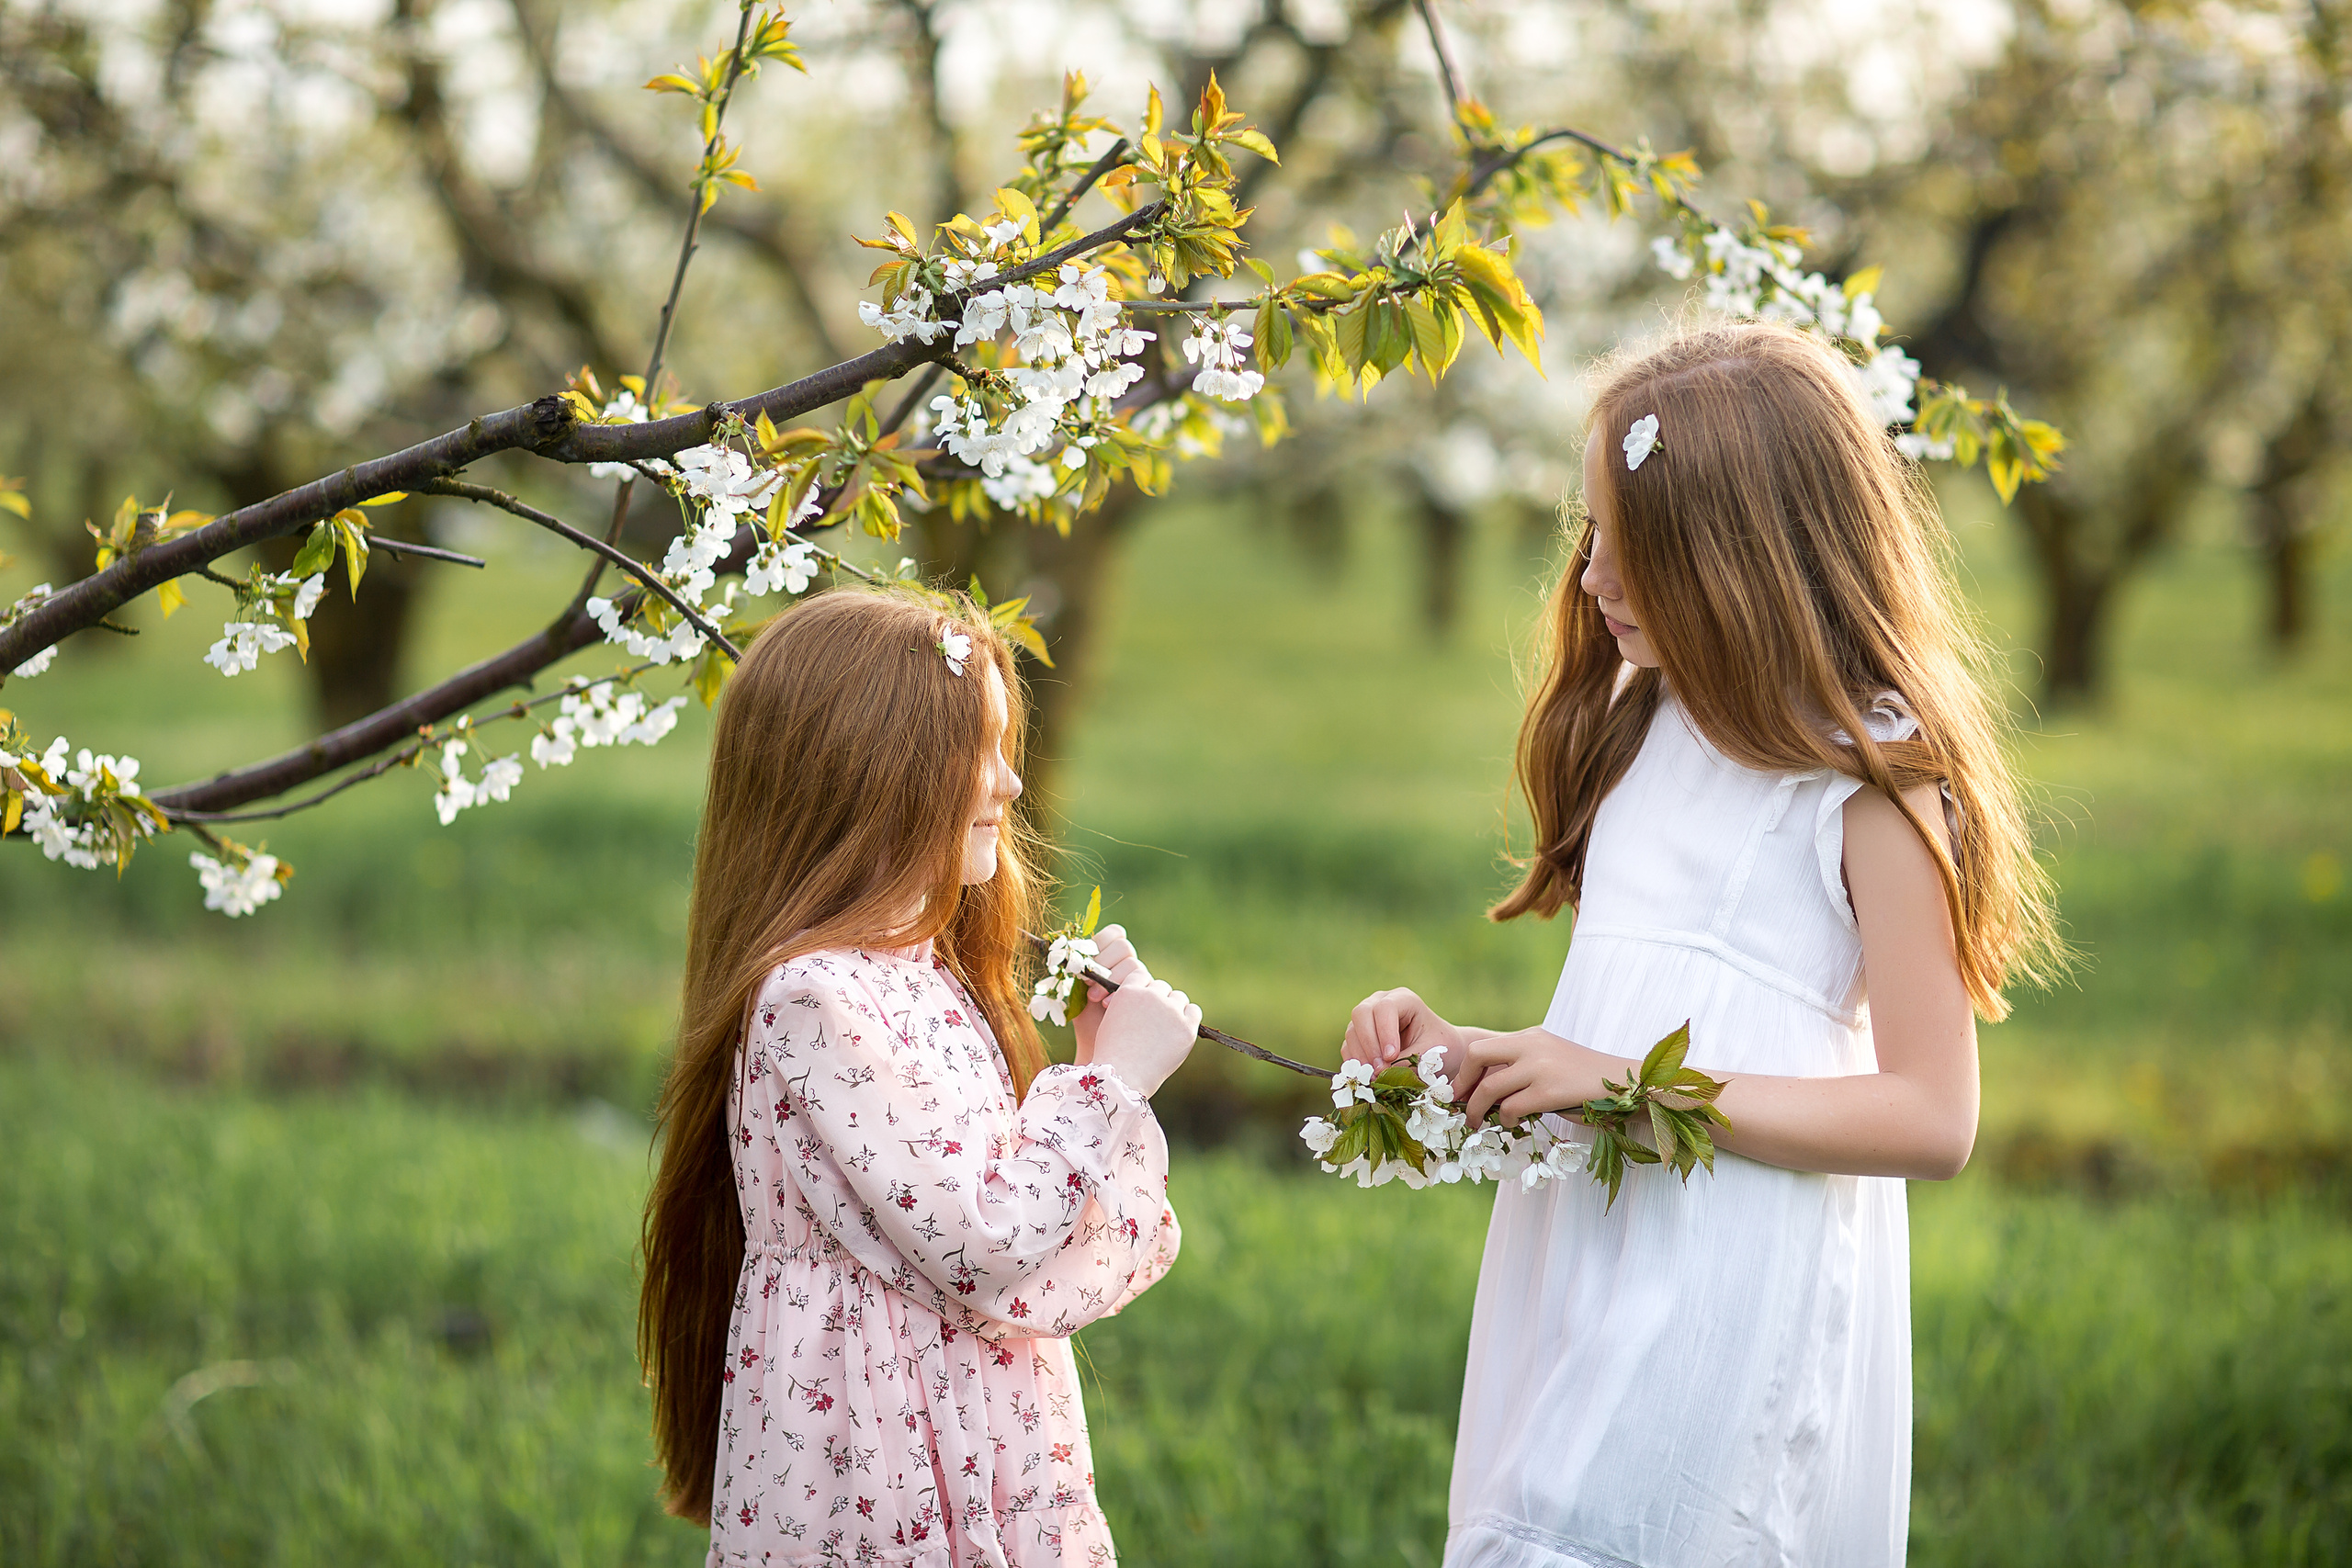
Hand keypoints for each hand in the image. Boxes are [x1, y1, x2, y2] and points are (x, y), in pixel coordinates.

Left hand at [1072, 923, 1151, 1064]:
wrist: (1099, 1046)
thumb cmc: (1086, 1019)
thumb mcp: (1076, 992)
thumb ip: (1077, 970)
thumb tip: (1063, 950)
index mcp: (1110, 957)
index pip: (1114, 933)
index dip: (1101, 942)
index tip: (1083, 962)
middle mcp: (1127, 966)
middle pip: (1123, 946)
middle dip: (1103, 962)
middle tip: (1087, 982)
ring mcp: (1141, 980)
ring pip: (1133, 964)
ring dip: (1111, 978)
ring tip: (1095, 999)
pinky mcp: (1149, 996)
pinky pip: (1144, 983)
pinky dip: (1122, 991)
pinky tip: (1108, 1006)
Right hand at [1089, 976, 1199, 1098]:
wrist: (1123, 1077)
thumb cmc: (1112, 1053)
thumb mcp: (1112, 1020)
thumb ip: (1129, 1003)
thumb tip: (1151, 995)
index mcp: (1128, 991)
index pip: (1142, 977)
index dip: (1142, 990)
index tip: (1140, 1004)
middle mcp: (1151, 996)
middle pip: (1162, 987)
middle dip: (1158, 1001)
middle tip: (1153, 1021)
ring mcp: (1170, 1011)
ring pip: (1179, 998)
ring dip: (1174, 1008)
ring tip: (1165, 1028)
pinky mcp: (1186, 1027)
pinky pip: (1194, 1011)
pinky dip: (1188, 1017)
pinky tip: (1180, 1029)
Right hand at [1341, 987, 1463, 1069]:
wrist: (1442, 1054)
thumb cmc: (1441, 1049)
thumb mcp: (1432, 1053)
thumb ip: (1408, 1061)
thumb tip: (1381, 1072)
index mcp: (1403, 999)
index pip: (1385, 1008)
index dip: (1385, 1032)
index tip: (1391, 1057)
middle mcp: (1380, 1002)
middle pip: (1361, 1014)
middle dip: (1369, 1043)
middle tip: (1379, 1069)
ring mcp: (1367, 1018)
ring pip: (1352, 1031)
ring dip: (1361, 1056)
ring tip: (1375, 1077)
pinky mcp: (1359, 1036)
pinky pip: (1348, 1047)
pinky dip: (1355, 1062)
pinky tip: (1368, 1076)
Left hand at [1451, 1029, 1622, 1127]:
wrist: (1625, 1085)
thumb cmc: (1584, 1081)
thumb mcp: (1550, 1061)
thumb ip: (1522, 1067)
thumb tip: (1484, 1090)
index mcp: (1530, 1036)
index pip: (1482, 1048)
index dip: (1465, 1072)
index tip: (1459, 1092)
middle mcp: (1532, 1045)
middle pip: (1477, 1056)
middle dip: (1462, 1084)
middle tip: (1460, 1106)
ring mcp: (1540, 1067)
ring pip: (1490, 1088)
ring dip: (1479, 1110)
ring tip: (1479, 1123)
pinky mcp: (1550, 1091)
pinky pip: (1512, 1108)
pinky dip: (1506, 1120)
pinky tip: (1514, 1124)